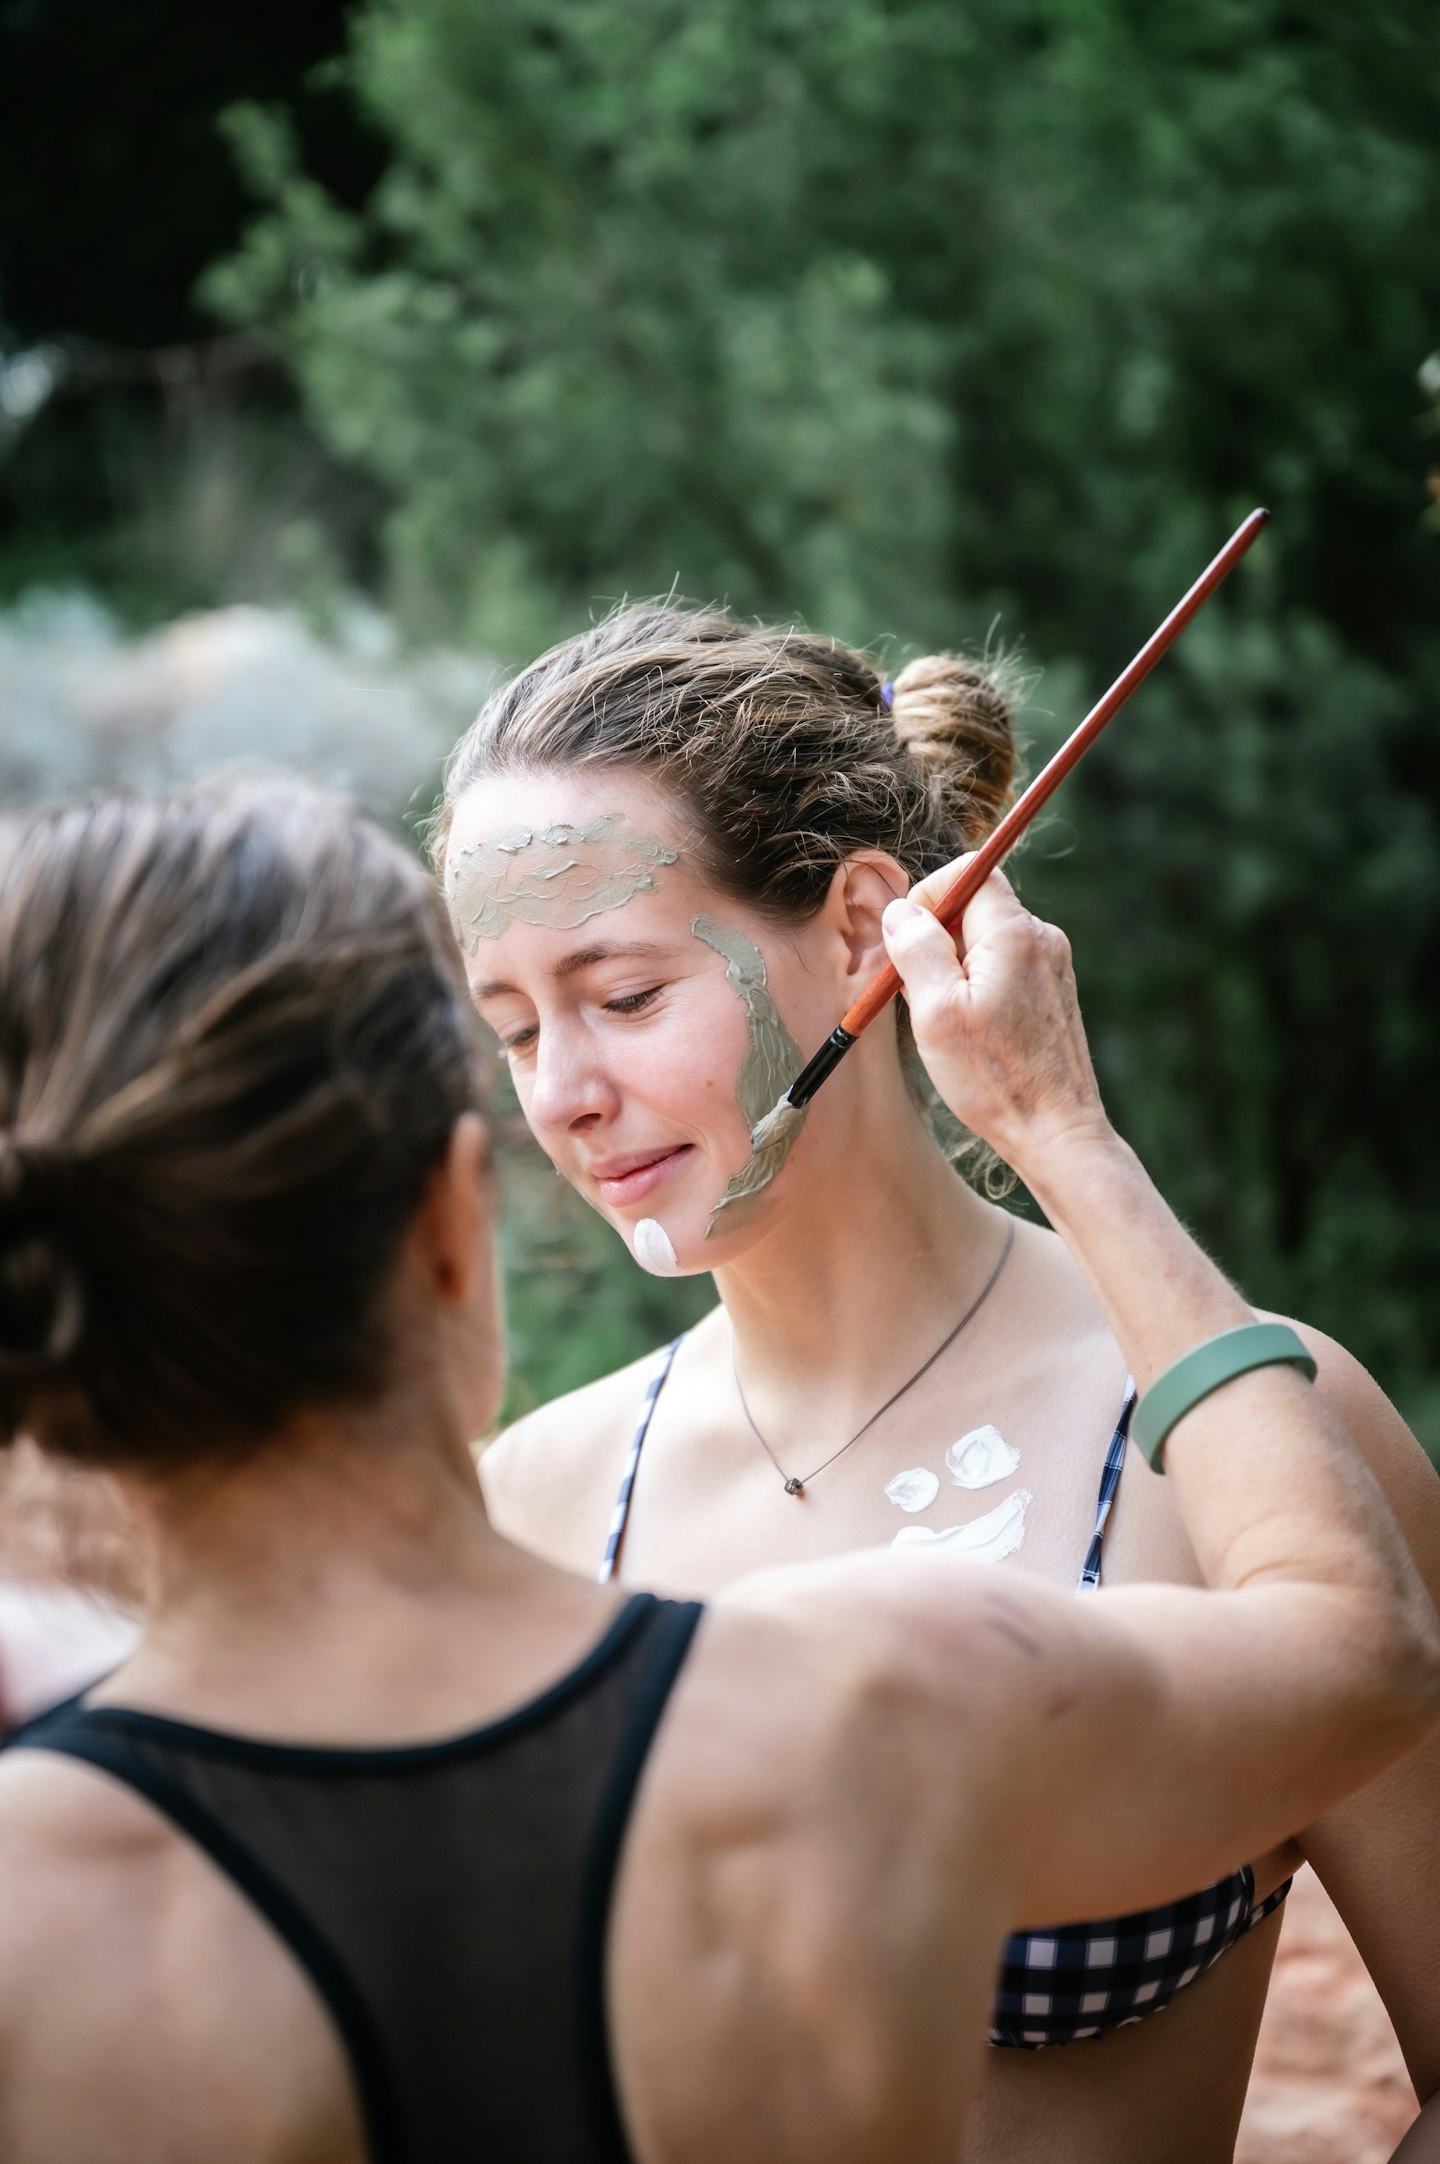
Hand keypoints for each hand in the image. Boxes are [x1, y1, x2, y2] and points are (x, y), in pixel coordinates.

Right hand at [880, 861, 1111, 1174]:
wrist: (1057, 1132)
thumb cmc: (995, 1079)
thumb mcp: (936, 1012)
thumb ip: (917, 949)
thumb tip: (901, 911)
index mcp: (1013, 933)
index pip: (969, 871)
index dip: (929, 894)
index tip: (907, 939)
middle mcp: (1041, 939)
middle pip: (976, 907)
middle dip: (937, 938)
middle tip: (916, 991)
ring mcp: (1052, 967)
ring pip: (988, 941)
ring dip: (956, 968)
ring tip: (945, 1022)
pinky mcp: (1053, 994)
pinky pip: (1005, 968)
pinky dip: (979, 987)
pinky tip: (972, 1033)